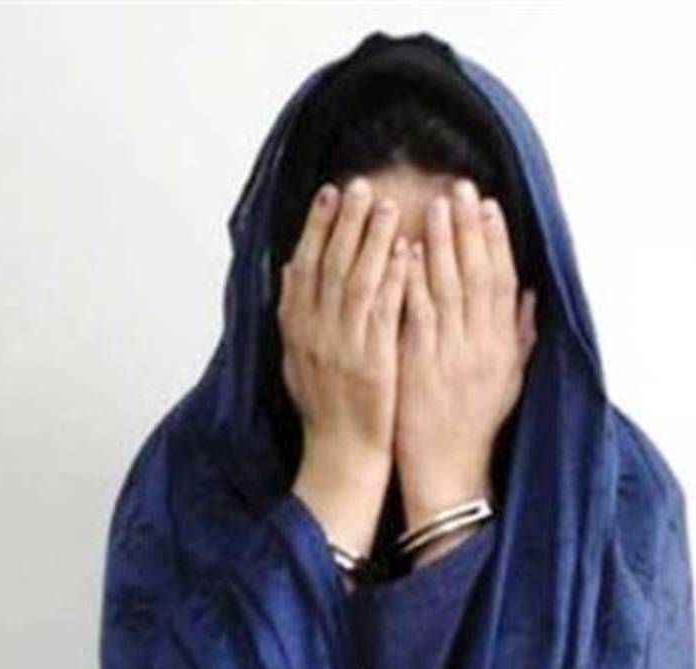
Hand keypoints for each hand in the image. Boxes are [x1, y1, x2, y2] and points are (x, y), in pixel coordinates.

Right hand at [279, 176, 410, 556]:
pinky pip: (382, 313)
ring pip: (355, 281)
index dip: (317, 226)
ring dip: (371, 240)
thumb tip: (291, 269)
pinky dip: (392, 279)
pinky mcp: (371, 363)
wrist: (340, 457)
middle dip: (344, 220)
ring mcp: (342, 347)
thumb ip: (295, 313)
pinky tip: (404, 252)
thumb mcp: (297, 358)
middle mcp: (314, 333)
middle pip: (329, 264)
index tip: (330, 192)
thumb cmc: (325, 409)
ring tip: (387, 205)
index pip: (304, 265)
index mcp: (297, 328)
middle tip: (359, 184)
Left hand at [395, 178, 537, 549]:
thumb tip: (534, 294)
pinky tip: (406, 251)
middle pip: (477, 275)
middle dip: (469, 228)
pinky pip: (416, 315)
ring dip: (443, 243)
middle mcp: (481, 346)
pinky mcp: (419, 366)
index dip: (497, 241)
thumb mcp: (510, 379)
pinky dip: (413, 281)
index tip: (489, 205)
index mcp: (503, 347)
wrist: (448, 471)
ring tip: (435, 205)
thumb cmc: (476, 423)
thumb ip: (522, 335)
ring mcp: (450, 355)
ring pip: (448, 288)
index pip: (504, 282)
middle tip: (460, 188)